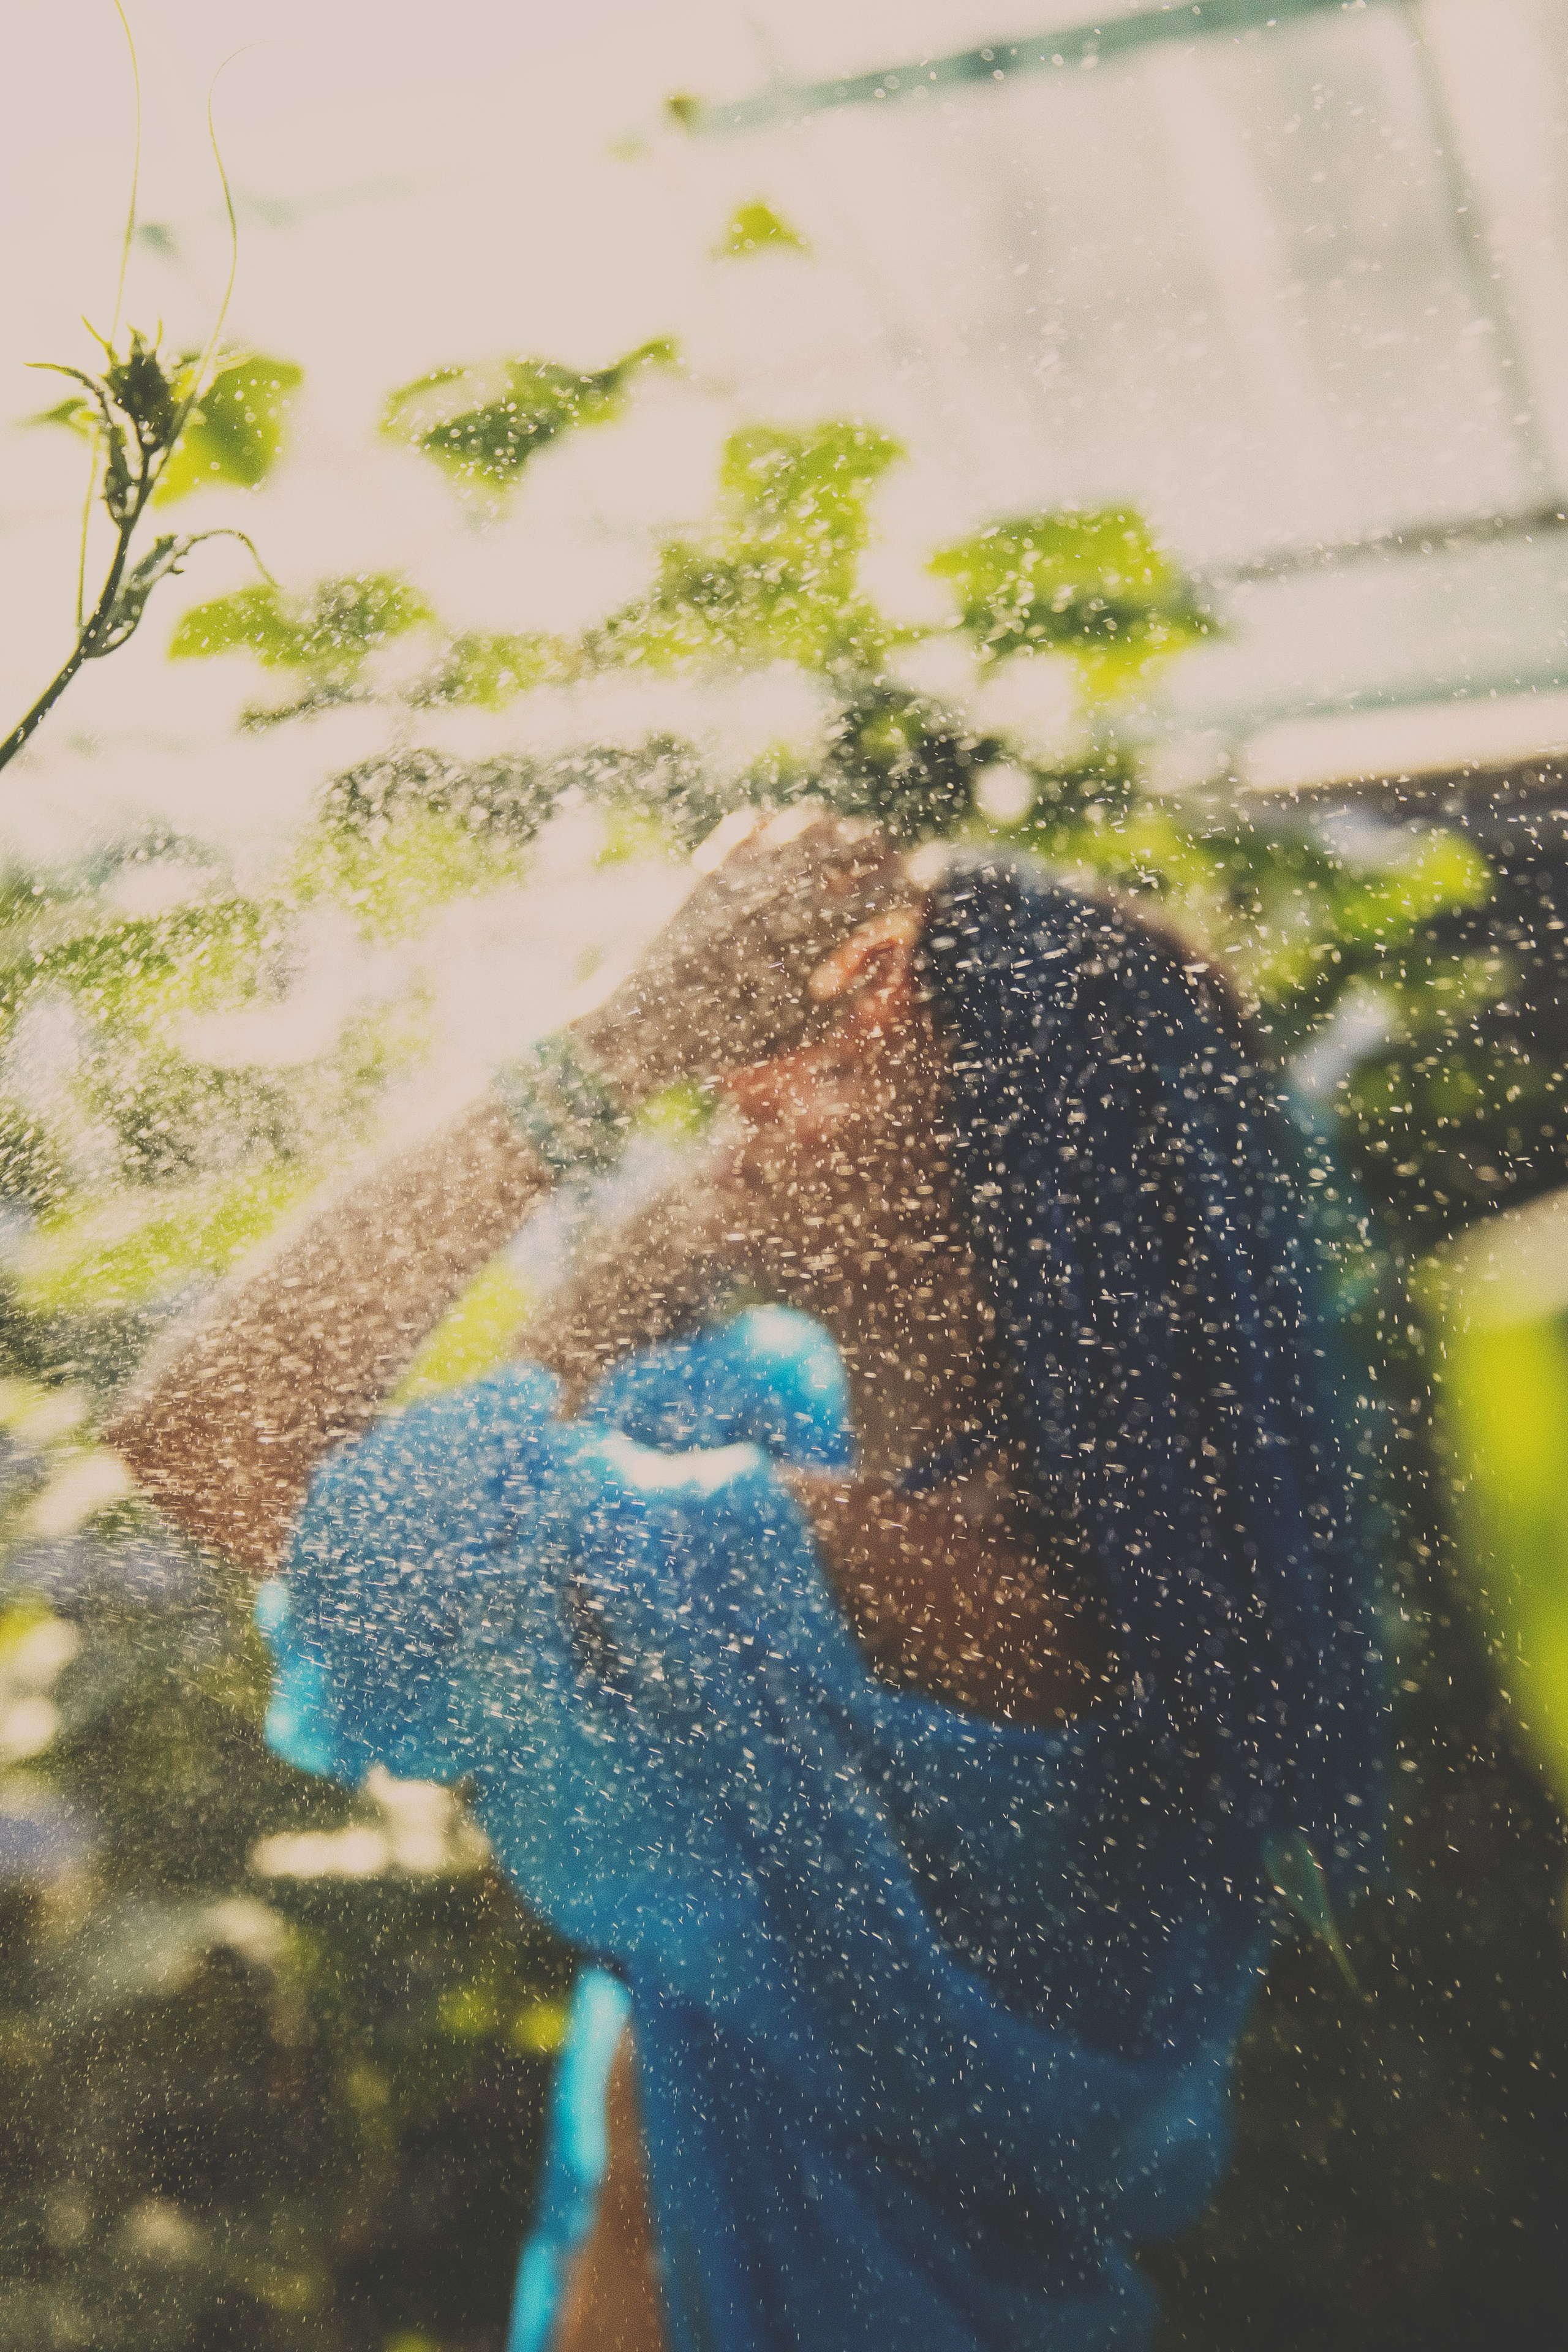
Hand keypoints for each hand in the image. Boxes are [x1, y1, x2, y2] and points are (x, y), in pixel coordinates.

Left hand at [565, 809, 913, 1105]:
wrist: (645, 1028)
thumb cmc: (734, 1040)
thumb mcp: (812, 1023)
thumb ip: (859, 983)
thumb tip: (889, 949)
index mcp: (823, 927)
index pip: (897, 887)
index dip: (916, 893)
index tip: (915, 904)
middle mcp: (789, 884)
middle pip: (862, 840)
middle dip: (882, 858)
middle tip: (884, 874)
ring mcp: (746, 866)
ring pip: (810, 820)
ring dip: (833, 834)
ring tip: (837, 856)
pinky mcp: (710, 864)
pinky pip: (754, 823)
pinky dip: (777, 830)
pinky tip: (781, 851)